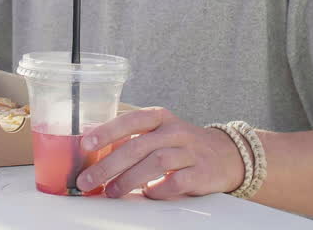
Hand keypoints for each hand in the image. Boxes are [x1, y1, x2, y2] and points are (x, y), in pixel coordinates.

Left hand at [75, 107, 243, 199]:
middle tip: (88, 180)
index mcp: (159, 118)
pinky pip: (176, 181)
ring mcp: (189, 152)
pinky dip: (159, 189)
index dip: (107, 131)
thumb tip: (92, 152)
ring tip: (111, 191)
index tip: (86, 144)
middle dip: (109, 165)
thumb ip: (131, 139)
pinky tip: (147, 194)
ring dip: (129, 179)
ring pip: (155, 163)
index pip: (130, 120)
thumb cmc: (180, 145)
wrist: (225, 155)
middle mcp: (175, 131)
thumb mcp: (158, 132)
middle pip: (137, 146)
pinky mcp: (201, 173)